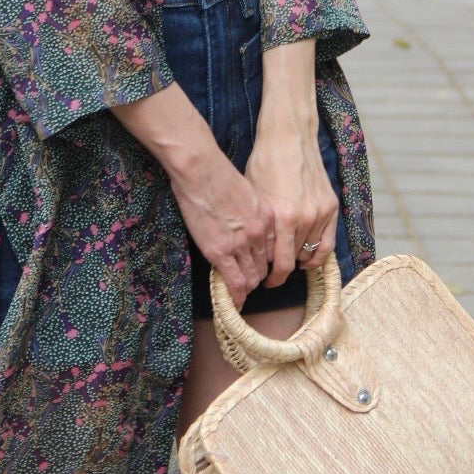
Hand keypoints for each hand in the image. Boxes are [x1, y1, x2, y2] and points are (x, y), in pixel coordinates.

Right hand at [111, 83, 273, 307]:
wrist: (201, 170)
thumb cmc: (216, 173)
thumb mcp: (246, 193)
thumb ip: (250, 212)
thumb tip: (242, 224)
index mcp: (268, 218)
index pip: (272, 251)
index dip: (263, 262)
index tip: (256, 267)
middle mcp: (260, 234)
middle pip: (263, 267)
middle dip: (255, 277)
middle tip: (245, 282)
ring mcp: (241, 244)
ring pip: (251, 278)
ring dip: (245, 287)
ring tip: (236, 293)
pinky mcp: (221, 252)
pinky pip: (235, 283)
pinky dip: (235, 297)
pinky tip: (233, 303)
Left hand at [244, 124, 337, 287]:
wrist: (288, 138)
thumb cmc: (264, 164)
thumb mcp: (254, 198)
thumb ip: (259, 228)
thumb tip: (254, 253)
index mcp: (282, 217)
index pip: (278, 264)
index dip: (269, 276)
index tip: (263, 280)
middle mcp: (304, 219)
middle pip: (293, 261)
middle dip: (280, 270)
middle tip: (270, 275)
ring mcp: (321, 214)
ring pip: (310, 253)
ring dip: (297, 259)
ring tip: (285, 260)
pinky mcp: (331, 208)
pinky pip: (327, 244)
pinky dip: (317, 255)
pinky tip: (306, 258)